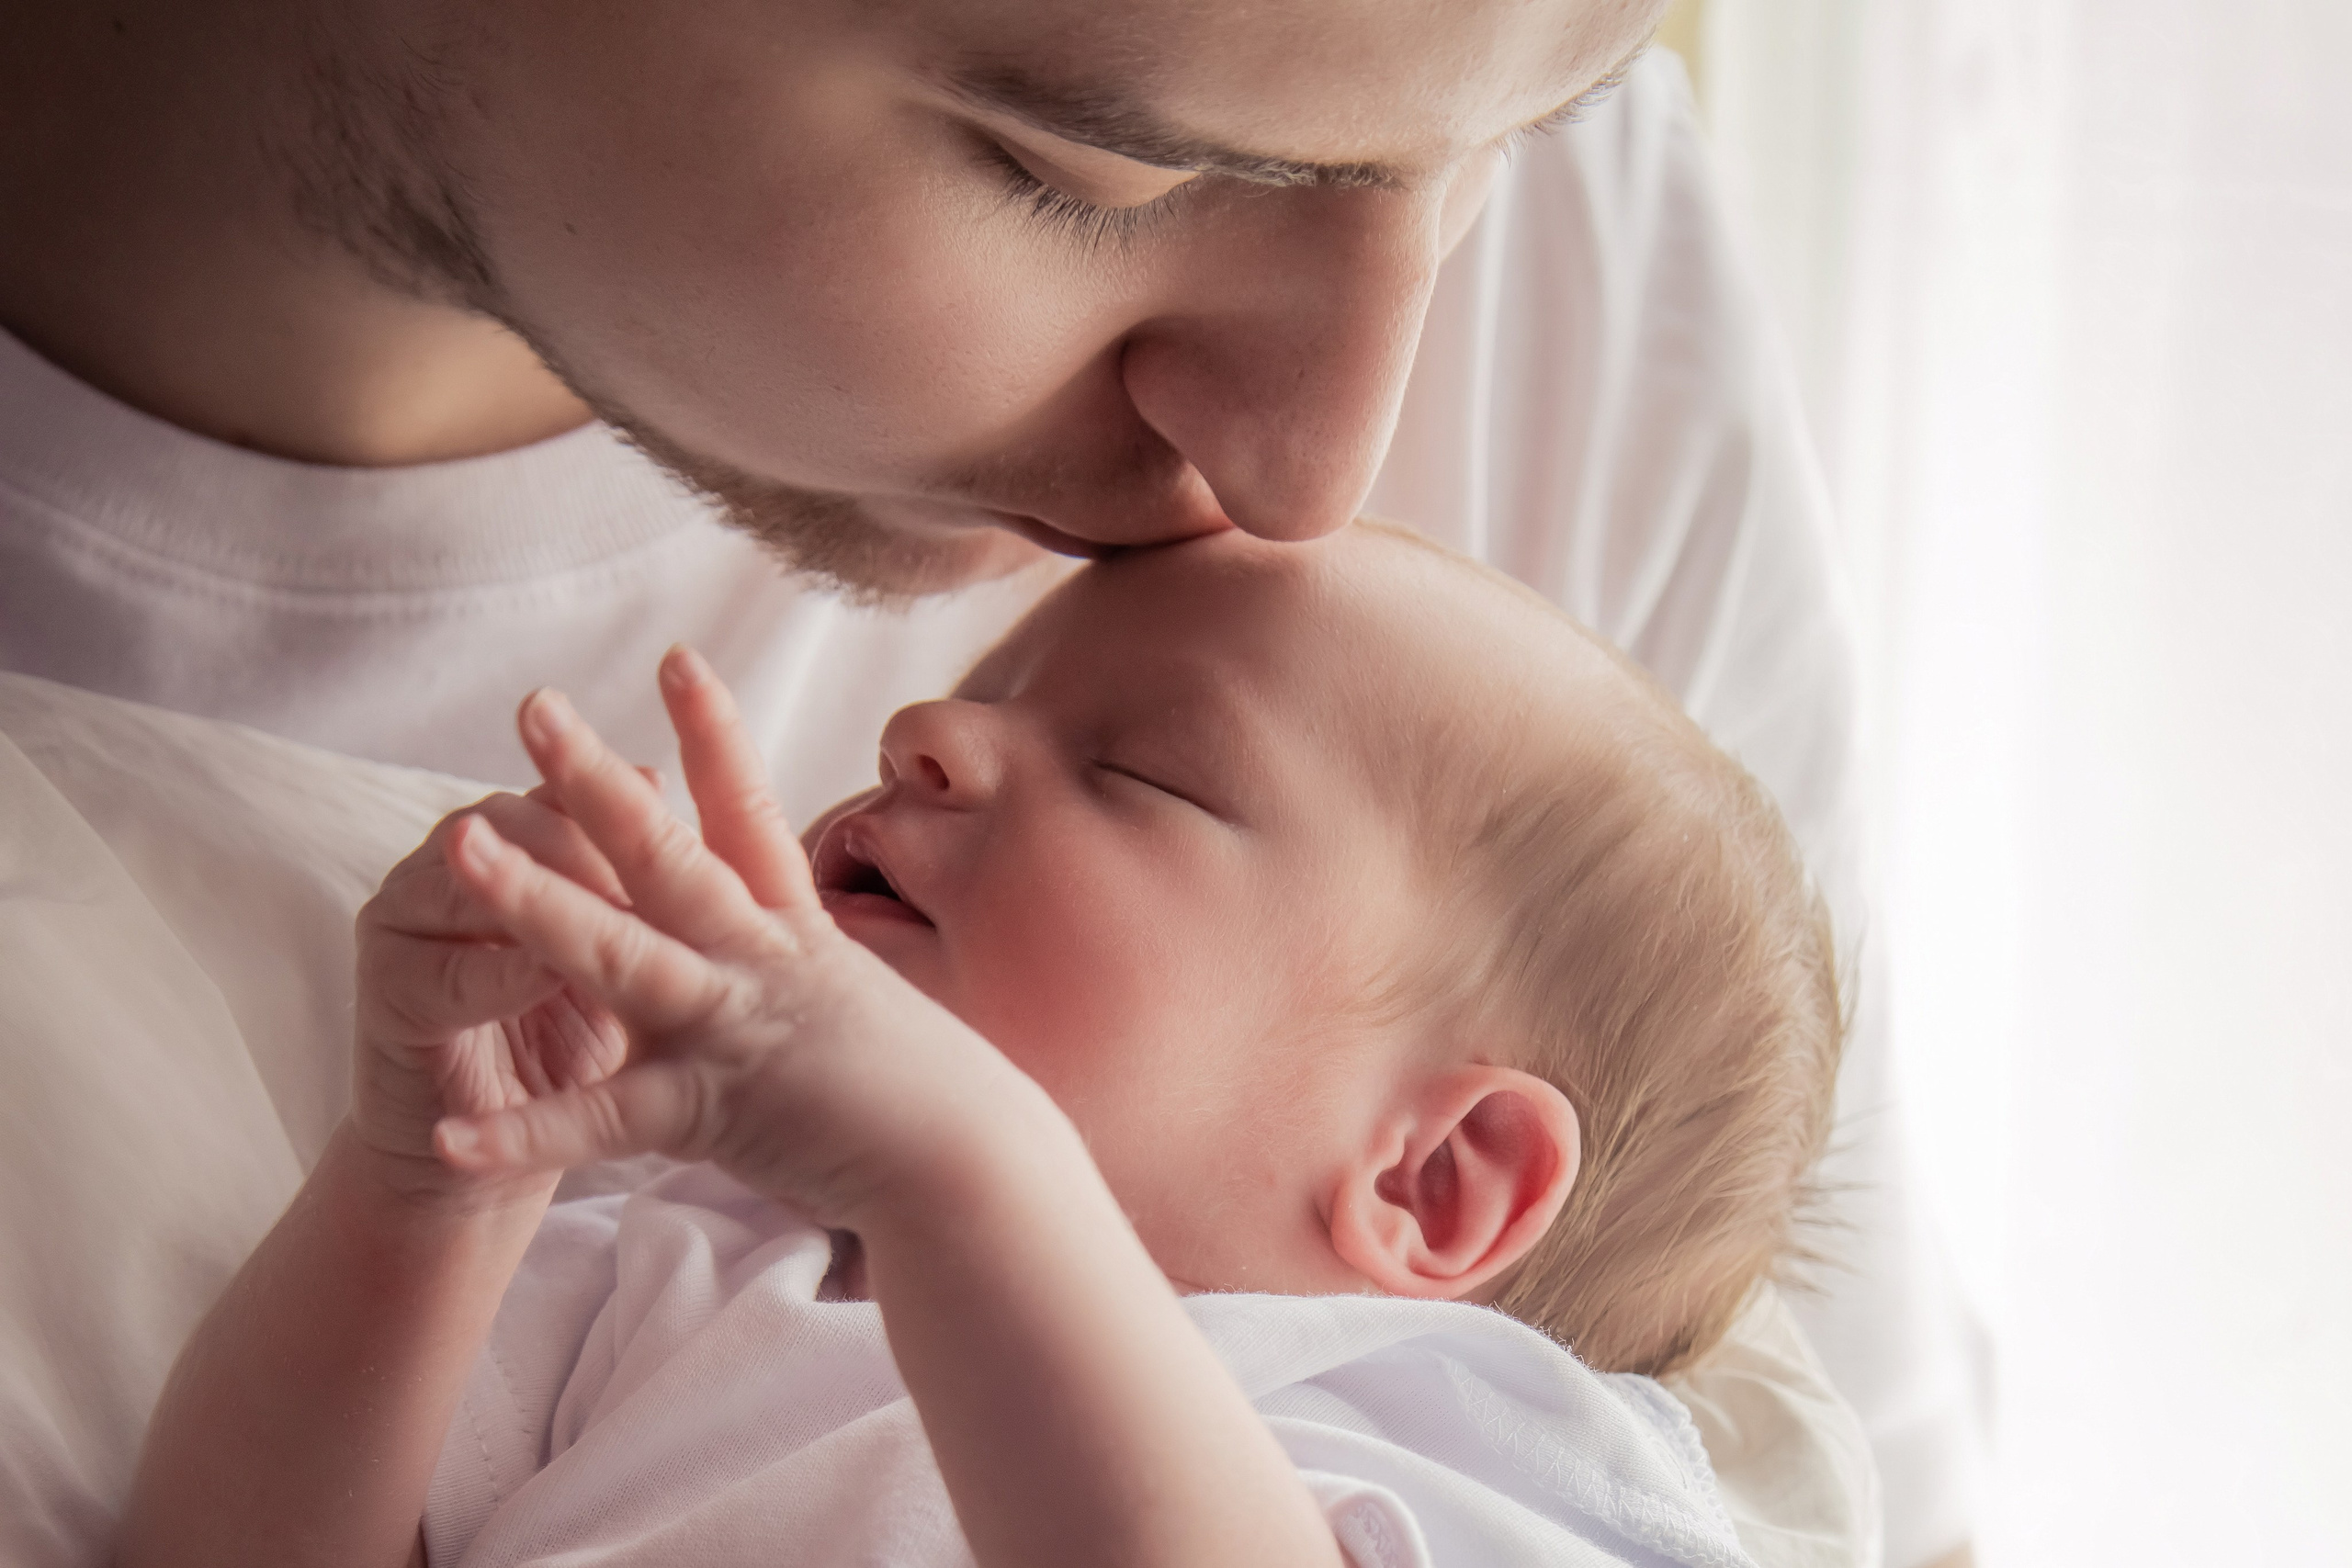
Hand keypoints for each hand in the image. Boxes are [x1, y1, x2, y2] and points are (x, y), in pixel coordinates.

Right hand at [351, 784, 634, 1206]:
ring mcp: (403, 920)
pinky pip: (446, 973)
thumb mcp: (619, 952)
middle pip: (514, 822)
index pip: (560, 793)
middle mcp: (445, 862)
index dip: (615, 797)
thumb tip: (661, 784)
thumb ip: (630, 880)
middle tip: (648, 852)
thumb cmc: (574, 1037)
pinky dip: (500, 974)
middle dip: (581, 836)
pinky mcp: (385, 992)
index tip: (671, 801)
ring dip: (537, 890)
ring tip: (603, 904)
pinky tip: (545, 972)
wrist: (496, 1153)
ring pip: (470, 882)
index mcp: (508, 838)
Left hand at [431, 647, 1048, 1229]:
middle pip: (665, 854)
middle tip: (532, 705)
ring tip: (456, 848)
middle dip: (595, 779)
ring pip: (618, 952)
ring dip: (534, 899)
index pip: (748, 813)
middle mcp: (760, 961)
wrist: (977, 1170)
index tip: (676, 658)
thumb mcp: (861, 1009)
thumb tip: (785, 956)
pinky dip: (526, 1135)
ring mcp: (734, 1027)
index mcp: (794, 935)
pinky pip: (603, 1123)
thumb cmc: (931, 1098)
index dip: (712, 732)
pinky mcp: (712, 1110)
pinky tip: (447, 1137)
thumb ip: (805, 974)